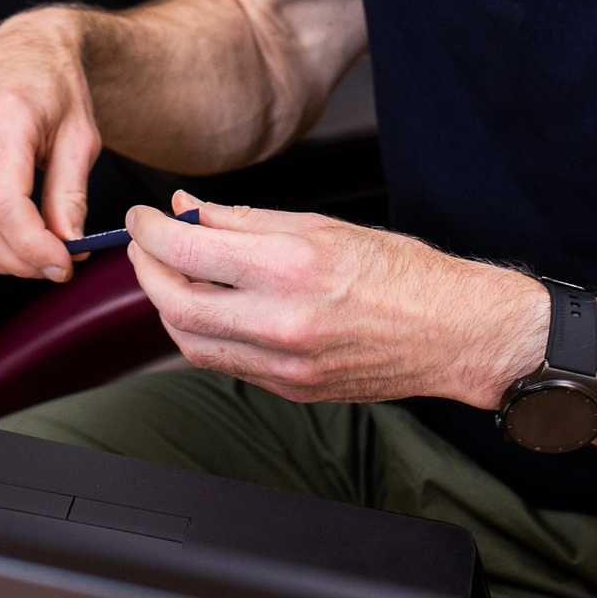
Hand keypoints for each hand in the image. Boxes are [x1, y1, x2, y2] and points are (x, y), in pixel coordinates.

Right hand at [0, 8, 105, 281]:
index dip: (32, 246)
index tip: (65, 263)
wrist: (24, 48)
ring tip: (35, 259)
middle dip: (18, 260)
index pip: (3, 203)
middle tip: (57, 267)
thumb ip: (71, 192)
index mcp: (3, 118)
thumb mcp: (81, 136)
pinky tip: (8, 245)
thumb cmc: (57, 86)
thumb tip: (68, 245)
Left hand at [125, 193, 548, 405]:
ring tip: (171, 274)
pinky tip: (207, 306)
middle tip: (144, 245)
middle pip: (175, 303)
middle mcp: (282, 321)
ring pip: (190, 341)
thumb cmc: (401, 273)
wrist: (453, 333)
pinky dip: (201, 333)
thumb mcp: (321, 225)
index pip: (188, 248)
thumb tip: (189, 207)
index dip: (150, 230)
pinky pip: (223, 363)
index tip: (142, 216)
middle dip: (146, 270)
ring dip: (166, 306)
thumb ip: (245, 219)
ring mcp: (284, 365)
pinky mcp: (290, 390)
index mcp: (291, 268)